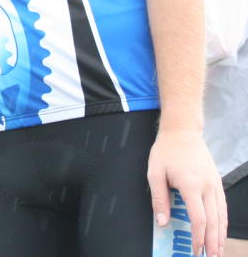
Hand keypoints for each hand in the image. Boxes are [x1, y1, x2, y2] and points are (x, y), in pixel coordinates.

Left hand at [147, 129, 226, 256]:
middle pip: (214, 222)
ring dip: (220, 236)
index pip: (199, 219)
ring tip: (218, 251)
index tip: (195, 251)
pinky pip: (223, 208)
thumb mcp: (155, 173)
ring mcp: (216, 185)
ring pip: (222, 216)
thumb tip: (163, 222)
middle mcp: (208, 188)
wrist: (183, 132)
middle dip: (213, 243)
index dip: (198, 238)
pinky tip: (220, 232)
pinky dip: (223, 223)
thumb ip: (159, 199)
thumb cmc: (166, 152)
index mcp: (192, 186)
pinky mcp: (218, 183)